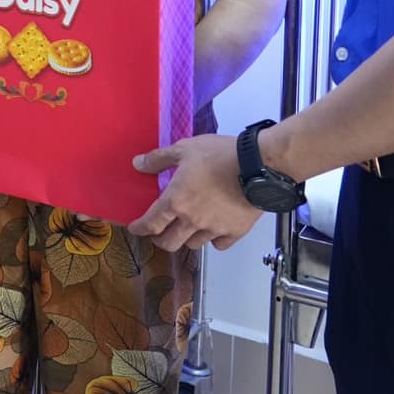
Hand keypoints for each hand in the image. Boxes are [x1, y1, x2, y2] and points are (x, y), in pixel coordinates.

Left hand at [129, 133, 263, 251]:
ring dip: (186, 238)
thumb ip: (159, 159)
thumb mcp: (184, 149)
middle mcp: (192, 220)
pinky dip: (213, 240)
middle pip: (169, 243)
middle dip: (160, 239)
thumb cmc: (221, 156)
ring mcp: (214, 229)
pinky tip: (213, 230)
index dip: (140, 229)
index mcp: (176, 201)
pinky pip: (219, 245)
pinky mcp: (235, 232)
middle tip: (159, 232)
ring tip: (186, 227)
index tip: (135, 229)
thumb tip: (138, 164)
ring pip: (193, 245)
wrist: (258, 166)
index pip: (151, 223)